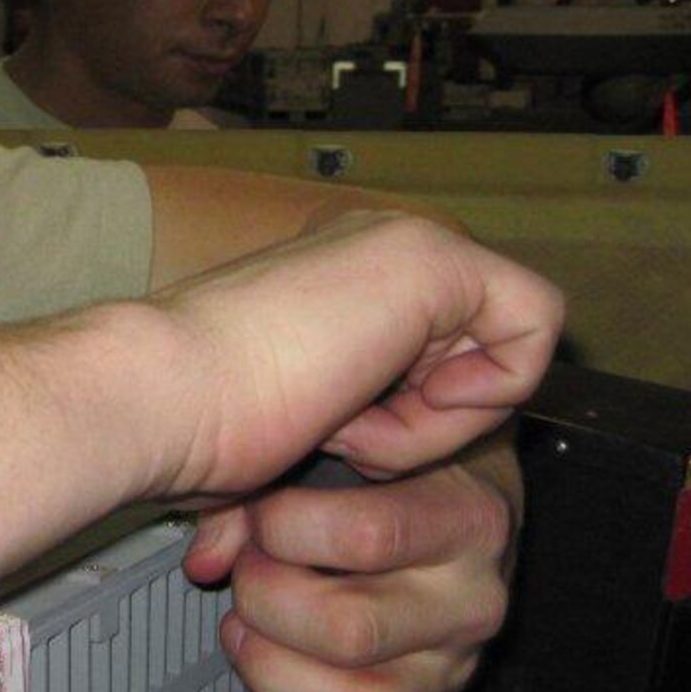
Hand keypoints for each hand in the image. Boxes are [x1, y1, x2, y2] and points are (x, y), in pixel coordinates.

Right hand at [148, 210, 560, 501]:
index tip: (338, 438)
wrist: (163, 396)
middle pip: (474, 353)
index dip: (411, 420)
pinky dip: (478, 399)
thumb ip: (346, 409)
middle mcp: (373, 246)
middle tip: (346, 435)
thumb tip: (361, 448)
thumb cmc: (194, 420)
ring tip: (349, 423)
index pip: (436, 350)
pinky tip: (397, 405)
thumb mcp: (293, 418)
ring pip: (500, 349)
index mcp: (335, 275)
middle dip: (425, 422)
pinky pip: (527, 336)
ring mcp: (404, 243)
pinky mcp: (434, 258)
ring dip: (434, 421)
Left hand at [183, 441, 518, 691]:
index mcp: (463, 519)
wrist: (465, 507)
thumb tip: (208, 558)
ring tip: (246, 636)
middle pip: (351, 630)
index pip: (366, 536)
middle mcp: (470, 601)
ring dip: (275, 677)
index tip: (259, 519)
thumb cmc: (394, 476)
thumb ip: (268, 487)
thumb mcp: (349, 450)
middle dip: (266, 605)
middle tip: (245, 578)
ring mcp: (456, 667)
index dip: (284, 529)